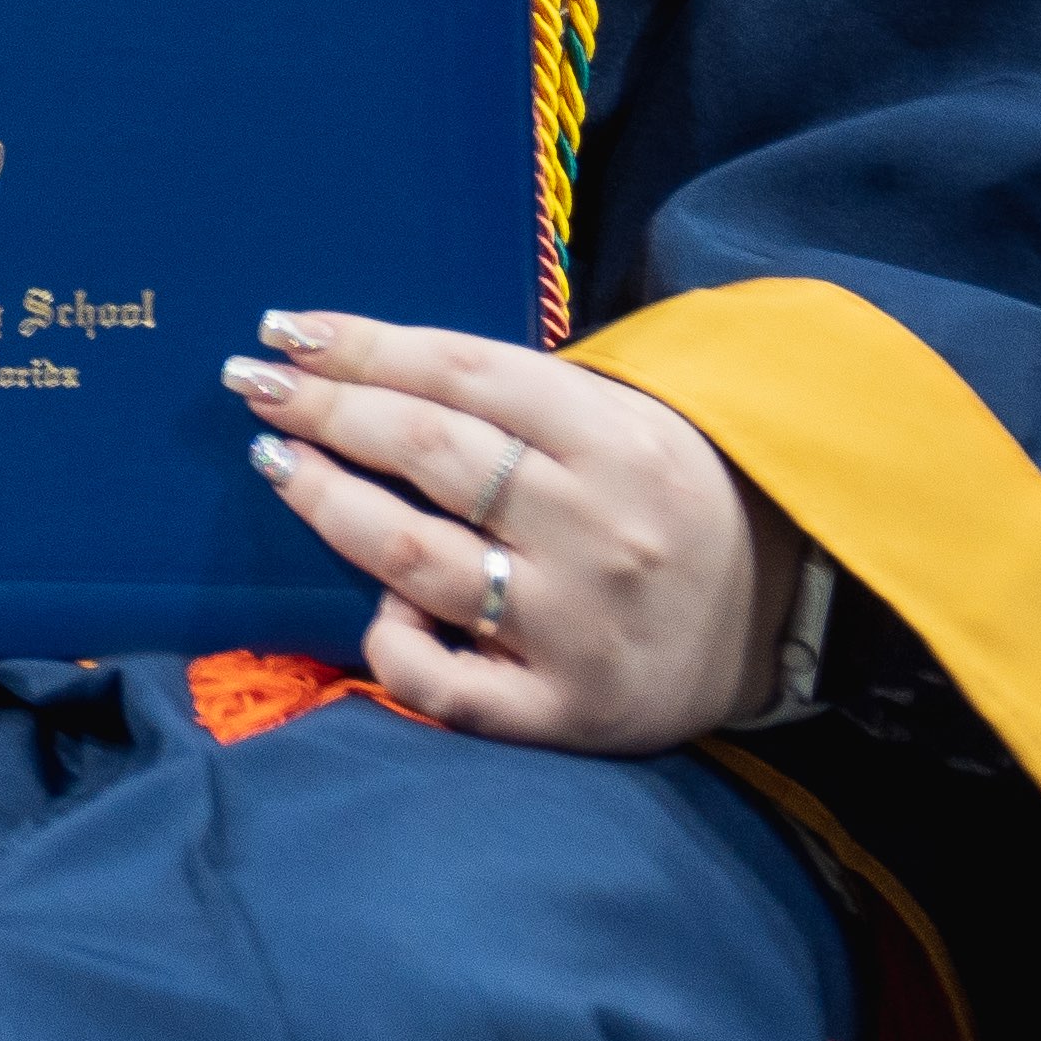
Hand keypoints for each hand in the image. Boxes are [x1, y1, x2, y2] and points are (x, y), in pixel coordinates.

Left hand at [228, 310, 793, 750]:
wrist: (790, 623)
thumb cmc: (670, 502)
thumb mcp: (628, 421)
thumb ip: (518, 396)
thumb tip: (363, 360)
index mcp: (623, 443)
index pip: (463, 375)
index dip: (362, 346)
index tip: (284, 329)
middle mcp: (599, 531)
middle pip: (427, 453)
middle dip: (323, 410)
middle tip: (250, 382)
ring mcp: (579, 626)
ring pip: (412, 556)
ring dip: (325, 501)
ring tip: (273, 460)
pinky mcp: (566, 711)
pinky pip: (446, 682)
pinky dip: (394, 642)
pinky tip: (374, 610)